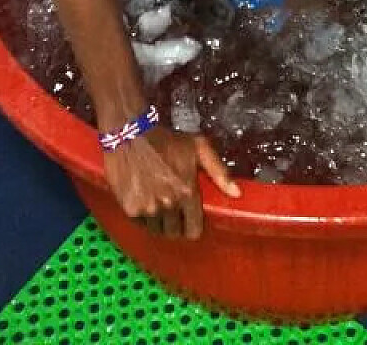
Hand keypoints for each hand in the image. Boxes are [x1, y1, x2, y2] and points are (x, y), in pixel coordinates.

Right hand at [103, 126, 239, 238]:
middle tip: (172, 207)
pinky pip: (140, 223)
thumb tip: (236, 193)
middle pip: (174, 232)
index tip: (189, 219)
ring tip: (157, 199)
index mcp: (187, 192)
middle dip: (175, 223)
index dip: (193, 226)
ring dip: (158, 220)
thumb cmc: (165, 140)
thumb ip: (219, 171)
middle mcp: (168, 204)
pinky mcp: (130, 209)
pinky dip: (142, 214)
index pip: (193, 229)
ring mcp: (148, 208)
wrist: (130, 135)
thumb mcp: (198, 147)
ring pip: (156, 229)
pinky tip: (144, 197)